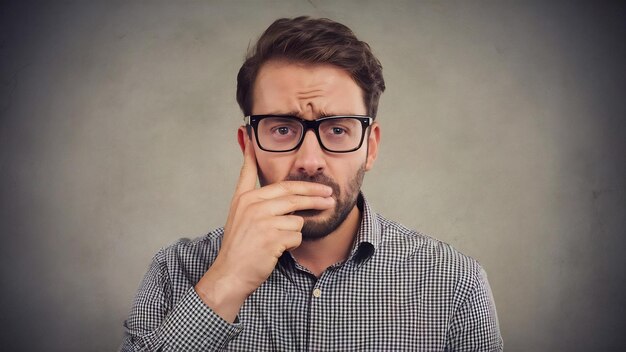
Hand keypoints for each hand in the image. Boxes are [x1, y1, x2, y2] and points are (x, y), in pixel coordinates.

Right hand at [194, 134, 334, 321]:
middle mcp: (251, 204)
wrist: (231, 274)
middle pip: (291, 192)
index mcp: (243, 199)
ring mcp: (261, 219)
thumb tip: (279, 192)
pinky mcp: (271, 236)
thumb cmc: (239, 249)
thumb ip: (255, 202)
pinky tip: (278, 250)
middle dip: (314, 193)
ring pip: (297, 217)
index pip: (248, 171)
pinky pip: (296, 235)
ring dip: (297, 230)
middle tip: (329, 194)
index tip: (250, 135)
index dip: (250, 153)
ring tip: (282, 240)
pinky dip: (293, 244)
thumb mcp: (240, 219)